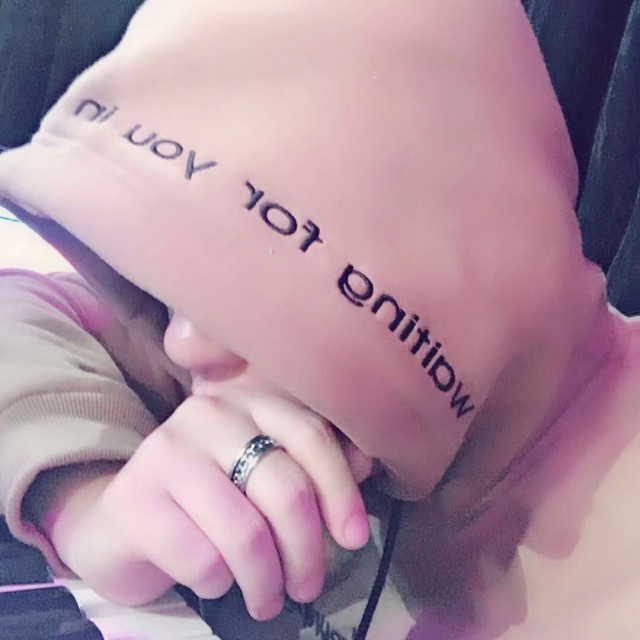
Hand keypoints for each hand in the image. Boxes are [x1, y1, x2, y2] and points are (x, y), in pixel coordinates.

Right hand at [35, 375, 370, 619]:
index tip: (355, 538)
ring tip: (268, 599)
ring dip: (266, 581)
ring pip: (245, 532)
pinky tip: (217, 582)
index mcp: (249, 400)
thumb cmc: (210, 497)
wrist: (124, 518)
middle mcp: (209, 414)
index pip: (311, 435)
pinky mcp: (134, 498)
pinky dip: (219, 584)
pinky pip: (202, 559)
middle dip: (307, 551)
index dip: (341, 490)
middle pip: (284, 488)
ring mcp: (168, 451)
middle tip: (307, 586)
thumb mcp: (265, 474)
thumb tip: (366, 466)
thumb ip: (314, 465)